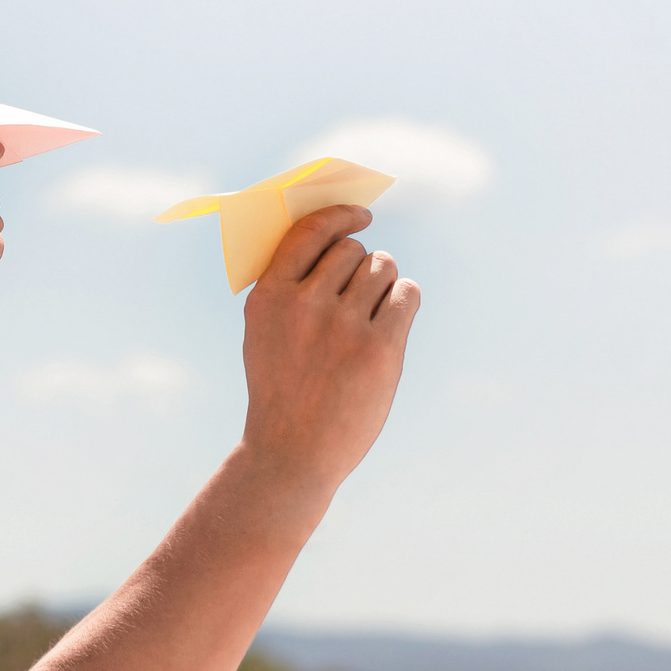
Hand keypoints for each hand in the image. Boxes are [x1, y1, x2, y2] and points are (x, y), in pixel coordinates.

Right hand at [239, 204, 419, 489]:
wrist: (293, 454)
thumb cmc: (282, 389)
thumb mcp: (263, 334)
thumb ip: (288, 288)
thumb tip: (334, 239)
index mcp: (269, 297)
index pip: (309, 232)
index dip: (340, 216)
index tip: (360, 216)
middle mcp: (304, 305)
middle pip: (353, 250)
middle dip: (362, 265)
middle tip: (361, 295)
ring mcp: (343, 326)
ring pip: (382, 268)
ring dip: (385, 283)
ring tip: (375, 313)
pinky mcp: (379, 349)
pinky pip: (407, 294)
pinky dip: (405, 300)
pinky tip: (394, 320)